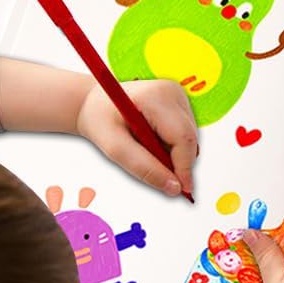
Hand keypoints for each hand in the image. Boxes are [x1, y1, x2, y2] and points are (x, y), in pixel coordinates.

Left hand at [76, 80, 197, 196]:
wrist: (94, 103)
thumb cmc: (100, 120)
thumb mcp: (114, 148)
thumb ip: (144, 168)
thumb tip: (174, 188)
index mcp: (156, 96)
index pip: (182, 137)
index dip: (185, 167)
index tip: (183, 190)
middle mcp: (172, 92)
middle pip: (189, 139)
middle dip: (177, 163)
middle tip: (157, 175)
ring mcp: (178, 96)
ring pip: (189, 140)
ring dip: (173, 155)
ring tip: (144, 150)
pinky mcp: (180, 103)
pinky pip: (185, 135)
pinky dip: (172, 147)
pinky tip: (152, 141)